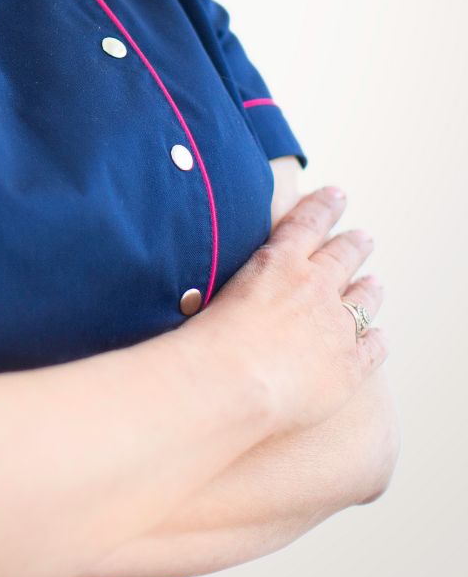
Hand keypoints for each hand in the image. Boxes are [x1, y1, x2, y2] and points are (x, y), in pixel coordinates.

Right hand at [191, 184, 389, 431]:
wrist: (233, 382)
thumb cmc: (204, 337)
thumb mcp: (202, 284)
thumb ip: (214, 268)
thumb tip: (198, 263)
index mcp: (278, 261)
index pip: (307, 222)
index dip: (324, 206)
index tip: (337, 194)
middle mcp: (314, 287)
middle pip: (341, 256)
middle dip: (353, 245)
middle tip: (363, 237)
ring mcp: (336, 326)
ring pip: (363, 298)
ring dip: (370, 288)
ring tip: (374, 282)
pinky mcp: (349, 365)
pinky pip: (372, 346)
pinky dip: (376, 339)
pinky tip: (378, 337)